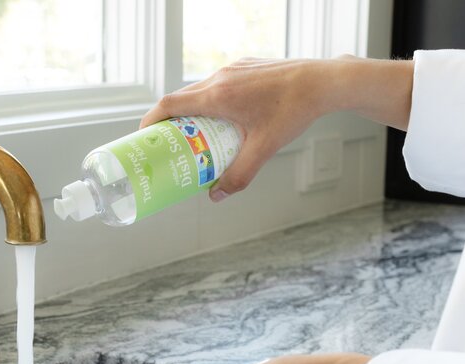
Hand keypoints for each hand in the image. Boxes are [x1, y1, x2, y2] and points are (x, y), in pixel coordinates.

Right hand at [141, 58, 327, 200]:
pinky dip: (212, 102)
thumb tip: (216, 195)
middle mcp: (220, 78)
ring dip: (193, 111)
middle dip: (171, 121)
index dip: (151, 120)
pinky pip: (218, 84)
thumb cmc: (293, 112)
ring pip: (200, 90)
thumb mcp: (263, 149)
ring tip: (197, 134)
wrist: (321, 82)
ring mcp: (233, 69)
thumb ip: (239, 175)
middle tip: (169, 143)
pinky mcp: (245, 67)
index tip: (144, 136)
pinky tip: (225, 119)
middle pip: (181, 99)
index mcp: (217, 95)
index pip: (169, 105)